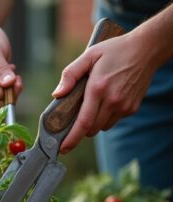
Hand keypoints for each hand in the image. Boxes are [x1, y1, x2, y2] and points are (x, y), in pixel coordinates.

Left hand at [54, 30, 157, 153]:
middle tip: (72, 122)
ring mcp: (124, 106)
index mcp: (98, 88)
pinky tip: (106, 101)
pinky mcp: (132, 108)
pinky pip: (114, 120)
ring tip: (92, 105)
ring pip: (102, 127)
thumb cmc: (114, 51)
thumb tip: (57, 94)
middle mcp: (113, 100)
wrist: (146, 49)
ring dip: (93, 123)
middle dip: (79, 130)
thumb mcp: (89, 55)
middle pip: (91, 129)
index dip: (72, 138)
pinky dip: (105, 117)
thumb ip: (70, 74)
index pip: (83, 122)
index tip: (63, 148)